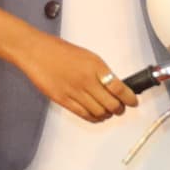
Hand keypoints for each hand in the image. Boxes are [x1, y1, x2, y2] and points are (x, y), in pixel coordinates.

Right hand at [20, 34, 139, 124]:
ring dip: (107, 115)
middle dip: (120, 109)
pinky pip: (84, 115)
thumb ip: (101, 72)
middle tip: (122, 108)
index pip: (119, 87)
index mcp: (95, 66)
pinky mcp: (63, 100)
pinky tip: (96, 115)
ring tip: (108, 112)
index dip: (130, 98)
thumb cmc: (58, 50)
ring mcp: (74, 91)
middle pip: (112, 104)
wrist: (36, 51)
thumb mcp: (87, 56)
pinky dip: (94, 118)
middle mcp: (86, 80)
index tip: (133, 101)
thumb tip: (114, 86)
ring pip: (99, 112)